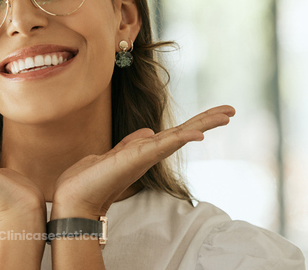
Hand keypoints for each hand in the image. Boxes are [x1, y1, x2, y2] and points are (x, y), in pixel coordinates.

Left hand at [51, 105, 235, 218]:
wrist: (74, 196)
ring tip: (226, 114)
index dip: (197, 122)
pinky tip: (199, 134)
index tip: (218, 113)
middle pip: (185, 132)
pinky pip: (165, 145)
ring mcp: (146, 156)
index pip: (177, 132)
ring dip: (204, 124)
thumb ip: (131, 143)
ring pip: (180, 136)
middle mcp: (150, 153)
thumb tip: (147, 131)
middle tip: (232, 110)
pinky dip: (182, 138)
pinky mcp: (138, 158)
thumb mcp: (114, 153)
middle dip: (208, 120)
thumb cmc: (91, 179)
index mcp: (146, 150)